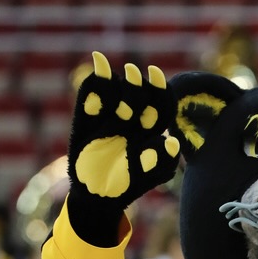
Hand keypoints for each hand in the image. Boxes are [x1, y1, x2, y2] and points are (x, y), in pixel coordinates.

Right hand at [68, 51, 179, 213]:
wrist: (97, 196)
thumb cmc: (126, 186)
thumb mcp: (147, 176)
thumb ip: (161, 161)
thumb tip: (172, 141)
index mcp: (148, 131)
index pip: (159, 106)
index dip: (160, 89)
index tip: (156, 74)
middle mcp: (130, 121)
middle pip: (138, 95)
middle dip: (137, 84)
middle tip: (134, 73)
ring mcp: (107, 119)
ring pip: (115, 91)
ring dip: (119, 83)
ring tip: (120, 84)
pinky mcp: (86, 120)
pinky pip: (90, 96)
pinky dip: (96, 81)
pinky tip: (100, 63)